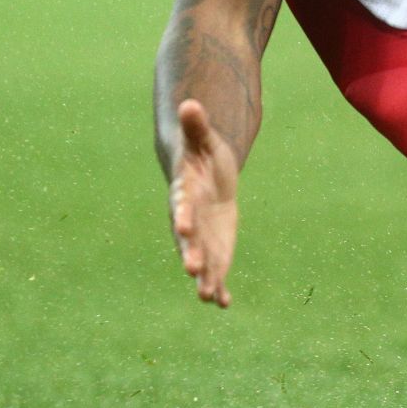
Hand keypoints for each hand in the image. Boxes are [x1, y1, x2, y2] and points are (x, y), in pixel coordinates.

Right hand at [168, 98, 239, 307]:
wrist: (206, 178)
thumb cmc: (202, 156)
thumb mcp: (203, 140)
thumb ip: (196, 127)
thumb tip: (189, 103)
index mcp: (184, 194)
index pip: (182, 205)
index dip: (183, 215)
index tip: (183, 226)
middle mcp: (188, 222)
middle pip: (188, 240)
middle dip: (191, 254)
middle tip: (194, 271)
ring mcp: (200, 240)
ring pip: (201, 263)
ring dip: (205, 280)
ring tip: (210, 297)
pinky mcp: (214, 252)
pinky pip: (215, 273)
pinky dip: (219, 288)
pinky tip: (225, 304)